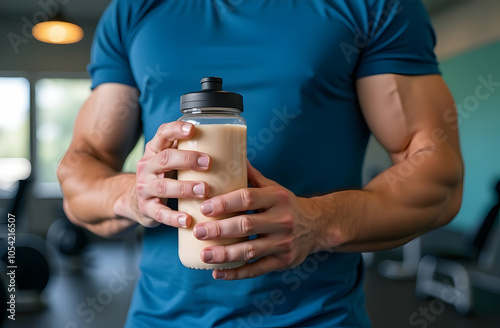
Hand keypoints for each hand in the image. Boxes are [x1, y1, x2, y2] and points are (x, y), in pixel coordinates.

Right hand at [113, 121, 210, 227]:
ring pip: (163, 186)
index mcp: (156, 150)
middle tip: (209, 163)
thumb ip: (190, 151)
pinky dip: (174, 217)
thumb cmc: (165, 176)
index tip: (193, 129)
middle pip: (165, 159)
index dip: (176, 129)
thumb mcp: (172, 161)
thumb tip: (230, 148)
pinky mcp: (146, 208)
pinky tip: (188, 220)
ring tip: (204, 190)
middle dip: (187, 159)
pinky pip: (160, 213)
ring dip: (185, 188)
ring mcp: (144, 187)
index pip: (163, 134)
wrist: (136, 201)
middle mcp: (147, 166)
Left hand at [193, 162, 321, 279]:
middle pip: (246, 225)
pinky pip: (257, 269)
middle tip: (198, 231)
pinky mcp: (283, 261)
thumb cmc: (287, 204)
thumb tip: (228, 153)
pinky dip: (237, 273)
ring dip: (225, 254)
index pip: (248, 198)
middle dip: (219, 230)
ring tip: (204, 255)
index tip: (204, 207)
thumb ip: (251, 176)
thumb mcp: (274, 187)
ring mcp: (283, 243)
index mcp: (277, 198)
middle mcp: (282, 220)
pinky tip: (218, 273)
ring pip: (250, 250)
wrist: (318, 225)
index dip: (225, 203)